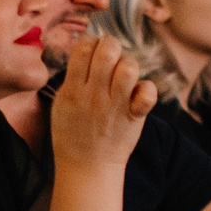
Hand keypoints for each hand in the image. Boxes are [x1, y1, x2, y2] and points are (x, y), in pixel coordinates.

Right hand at [50, 34, 154, 174]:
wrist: (87, 168)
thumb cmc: (73, 133)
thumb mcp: (62, 104)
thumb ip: (72, 78)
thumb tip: (83, 50)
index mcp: (73, 90)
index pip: (83, 47)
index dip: (91, 42)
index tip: (92, 52)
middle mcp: (94, 95)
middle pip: (108, 51)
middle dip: (111, 46)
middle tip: (111, 57)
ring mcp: (115, 106)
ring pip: (129, 67)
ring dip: (128, 65)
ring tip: (123, 75)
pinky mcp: (134, 117)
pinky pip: (148, 92)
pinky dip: (147, 89)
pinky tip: (139, 95)